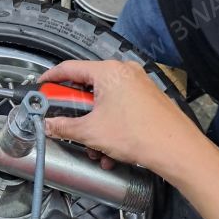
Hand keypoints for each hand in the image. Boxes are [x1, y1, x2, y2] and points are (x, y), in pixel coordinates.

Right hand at [39, 60, 201, 171]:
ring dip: (93, 124)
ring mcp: (137, 84)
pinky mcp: (145, 98)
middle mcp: (123, 72)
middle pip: (86, 86)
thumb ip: (63, 126)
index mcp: (108, 72)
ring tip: (94, 145)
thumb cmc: (142, 134)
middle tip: (64, 121)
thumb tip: (49, 125)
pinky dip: (109, 125)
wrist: (177, 150)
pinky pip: (118, 107)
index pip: (68, 68)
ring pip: (102, 101)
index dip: (50, 79)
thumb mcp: (91, 132)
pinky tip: (109, 147)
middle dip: (75, 111)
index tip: (41, 87)